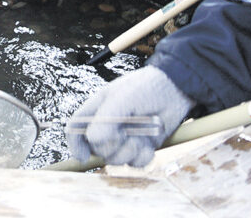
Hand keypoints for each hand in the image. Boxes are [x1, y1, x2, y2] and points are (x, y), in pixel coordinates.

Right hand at [66, 66, 192, 166]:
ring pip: (116, 159)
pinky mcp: (141, 147)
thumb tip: (93, 140)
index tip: (83, 156)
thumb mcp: (122, 99)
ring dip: (128, 153)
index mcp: (96, 111)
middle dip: (111, 147)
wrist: (175, 91)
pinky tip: (149, 145)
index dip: (75, 144)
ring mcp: (124, 138)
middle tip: (124, 135)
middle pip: (97, 149)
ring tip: (140, 139)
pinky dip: (142, 157)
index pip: (75, 129)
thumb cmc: (144, 88)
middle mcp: (107, 126)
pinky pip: (135, 163)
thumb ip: (105, 119)